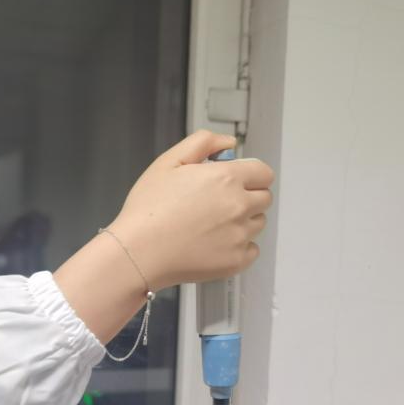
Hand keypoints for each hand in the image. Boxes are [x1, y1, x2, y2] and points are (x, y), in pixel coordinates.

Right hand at [108, 130, 274, 289]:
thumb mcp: (168, 161)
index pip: (263, 173)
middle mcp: (239, 206)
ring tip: (212, 225)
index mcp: (226, 178)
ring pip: (257, 224)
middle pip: (264, 198)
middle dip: (247, 196)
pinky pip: (251, 250)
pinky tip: (215, 244)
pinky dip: (238, 247)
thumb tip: (229, 143)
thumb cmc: (148, 209)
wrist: (139, 253)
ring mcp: (240, 236)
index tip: (237, 180)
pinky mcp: (236, 261)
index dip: (250, 174)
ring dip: (243, 221)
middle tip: (218, 204)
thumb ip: (203, 143)